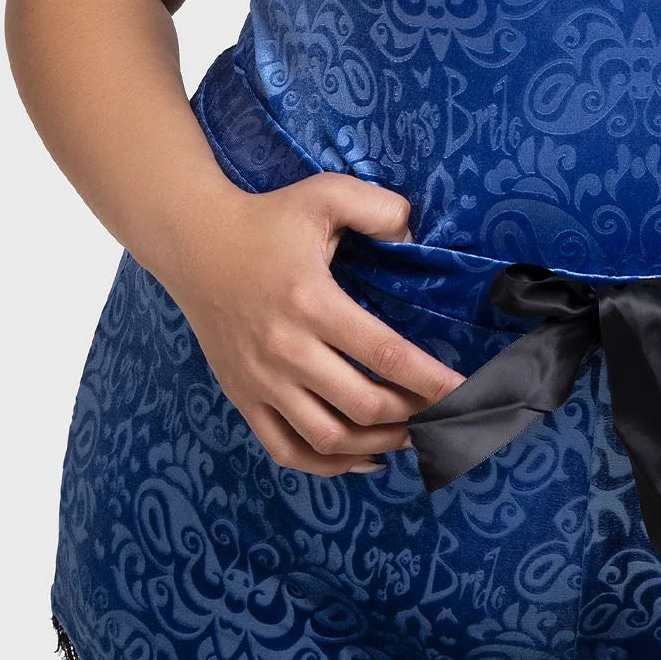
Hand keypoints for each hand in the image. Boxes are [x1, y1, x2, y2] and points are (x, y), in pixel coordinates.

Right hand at [165, 174, 465, 476]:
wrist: (194, 243)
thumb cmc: (266, 219)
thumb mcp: (324, 194)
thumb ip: (378, 207)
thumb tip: (414, 235)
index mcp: (311, 302)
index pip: (384, 354)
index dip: (431, 379)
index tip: (466, 391)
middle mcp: (286, 350)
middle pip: (363, 404)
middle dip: (415, 415)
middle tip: (445, 410)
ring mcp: (261, 380)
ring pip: (328, 437)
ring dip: (378, 444)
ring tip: (414, 434)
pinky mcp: (243, 397)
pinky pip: (286, 449)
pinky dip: (327, 465)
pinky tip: (362, 457)